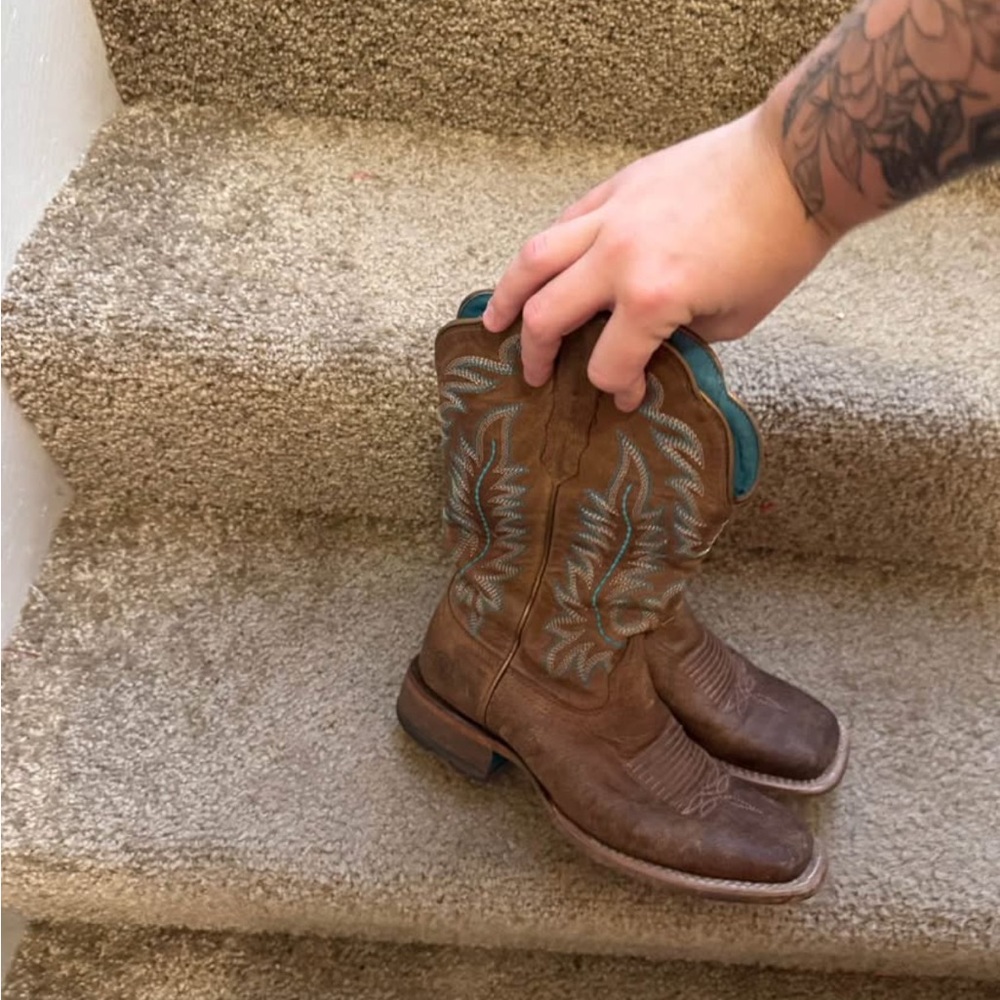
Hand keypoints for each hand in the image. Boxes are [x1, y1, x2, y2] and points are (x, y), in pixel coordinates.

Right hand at [482, 107, 837, 410]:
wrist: (794, 166)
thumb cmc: (778, 247)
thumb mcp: (733, 318)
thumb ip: (680, 337)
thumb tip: (650, 344)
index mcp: (653, 299)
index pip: (608, 364)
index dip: (616, 388)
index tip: (628, 393)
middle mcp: (619, 258)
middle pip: (547, 316)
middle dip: (536, 354)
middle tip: (534, 374)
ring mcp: (612, 216)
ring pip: (534, 258)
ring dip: (508, 295)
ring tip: (495, 320)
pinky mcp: (617, 187)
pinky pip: (565, 222)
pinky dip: (546, 252)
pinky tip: (540, 269)